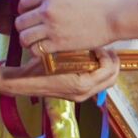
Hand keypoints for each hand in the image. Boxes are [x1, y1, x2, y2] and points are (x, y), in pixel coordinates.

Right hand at [2, 48, 118, 100]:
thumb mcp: (57, 57)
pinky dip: (99, 71)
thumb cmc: (38, 68)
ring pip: (106, 82)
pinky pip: (97, 83)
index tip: (99, 46)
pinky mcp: (78, 93)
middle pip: (111, 79)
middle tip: (108, 49)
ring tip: (100, 52)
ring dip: (107, 67)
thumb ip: (75, 53)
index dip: (107, 56)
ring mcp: (81, 95)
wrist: (23, 82)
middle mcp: (84, 93)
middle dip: (113, 63)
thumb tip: (91, 42)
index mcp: (81, 85)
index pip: (107, 71)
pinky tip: (91, 59)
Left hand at [16, 0, 118, 53]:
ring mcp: (51, 27)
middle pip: (20, 22)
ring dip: (28, 42)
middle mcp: (47, 10)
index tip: (28, 17)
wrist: (113, 16)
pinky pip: (36, 50)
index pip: (23, 3)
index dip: (23, 11)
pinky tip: (46, 50)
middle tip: (31, 32)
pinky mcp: (58, 43)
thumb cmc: (97, 4)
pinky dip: (38, 52)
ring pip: (24, 38)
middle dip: (24, 28)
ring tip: (36, 43)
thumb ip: (54, 1)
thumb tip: (42, 8)